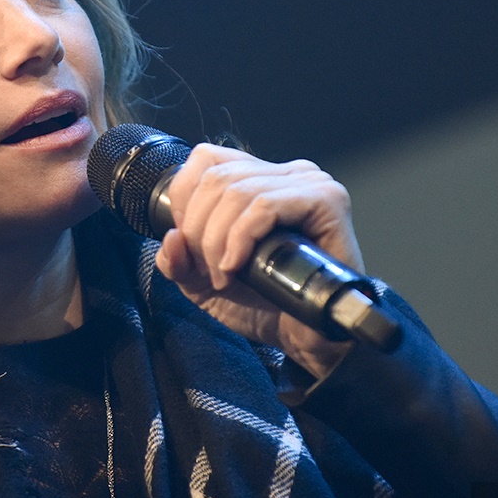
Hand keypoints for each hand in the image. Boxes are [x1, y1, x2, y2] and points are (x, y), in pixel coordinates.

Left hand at [152, 143, 362, 377]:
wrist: (306, 338)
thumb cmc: (265, 305)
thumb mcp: (202, 282)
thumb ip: (178, 260)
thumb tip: (171, 237)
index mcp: (259, 178)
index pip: (206, 159)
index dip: (185, 200)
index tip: (188, 244)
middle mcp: (286, 174)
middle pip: (217, 177)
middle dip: (199, 229)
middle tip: (206, 268)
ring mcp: (309, 184)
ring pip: (237, 191)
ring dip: (217, 240)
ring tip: (224, 274)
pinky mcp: (326, 201)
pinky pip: (265, 205)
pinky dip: (241, 237)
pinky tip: (237, 266)